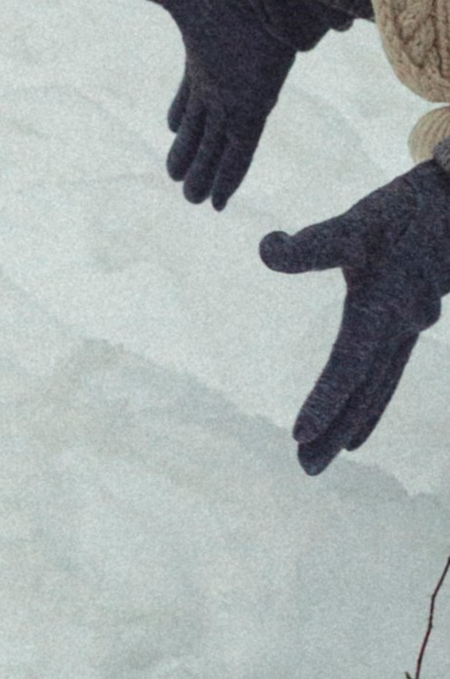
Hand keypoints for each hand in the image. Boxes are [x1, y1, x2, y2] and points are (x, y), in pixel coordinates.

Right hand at [103, 0, 324, 209]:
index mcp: (203, 61)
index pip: (189, 95)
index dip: (180, 112)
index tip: (170, 127)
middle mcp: (220, 87)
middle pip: (202, 130)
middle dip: (191, 154)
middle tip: (179, 178)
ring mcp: (238, 102)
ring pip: (218, 149)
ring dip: (206, 175)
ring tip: (195, 202)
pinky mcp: (253, 112)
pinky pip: (238, 153)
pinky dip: (229, 177)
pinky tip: (220, 202)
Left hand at [260, 160, 449, 472]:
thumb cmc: (405, 209)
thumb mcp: (357, 221)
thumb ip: (313, 244)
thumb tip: (268, 250)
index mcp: (384, 307)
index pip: (349, 364)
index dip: (326, 399)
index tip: (299, 433)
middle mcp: (401, 326)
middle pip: (362, 390)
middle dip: (334, 430)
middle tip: (304, 469)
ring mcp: (410, 327)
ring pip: (377, 388)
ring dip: (350, 424)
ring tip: (322, 459)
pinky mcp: (410, 321)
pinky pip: (388, 373)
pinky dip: (371, 403)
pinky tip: (358, 430)